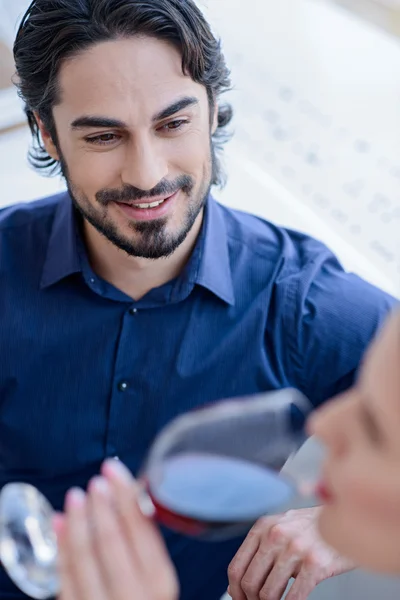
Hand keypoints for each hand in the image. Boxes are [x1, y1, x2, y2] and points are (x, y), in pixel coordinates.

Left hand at [55, 460, 178, 599]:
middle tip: (96, 481)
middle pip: (110, 540)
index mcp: (160, 583)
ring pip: (83, 557)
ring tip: (75, 496)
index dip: (124, 495)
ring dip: (77, 521)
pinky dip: (61, 548)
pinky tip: (60, 525)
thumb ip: (150, 547)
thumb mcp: (162, 582)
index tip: (114, 471)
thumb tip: (134, 502)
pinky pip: (65, 579)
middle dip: (100, 504)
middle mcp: (134, 596)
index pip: (140, 529)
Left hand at [227, 507, 354, 599]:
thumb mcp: (281, 528)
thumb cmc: (313, 527)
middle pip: (250, 582)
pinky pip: (293, 597)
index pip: (236, 566)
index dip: (235, 590)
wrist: (346, 518)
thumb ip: (262, 548)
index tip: (240, 599)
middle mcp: (276, 535)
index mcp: (263, 527)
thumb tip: (241, 582)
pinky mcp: (315, 564)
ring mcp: (295, 549)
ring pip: (268, 593)